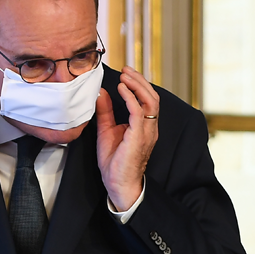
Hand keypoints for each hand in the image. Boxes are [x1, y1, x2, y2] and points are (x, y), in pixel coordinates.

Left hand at [96, 66, 158, 210]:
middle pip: (152, 96)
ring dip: (137, 85)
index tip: (126, 73)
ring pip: (150, 101)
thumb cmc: (114, 161)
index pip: (147, 99)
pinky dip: (130, 98)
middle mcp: (149, 127)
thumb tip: (102, 93)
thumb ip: (106, 111)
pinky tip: (121, 89)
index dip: (138, 83)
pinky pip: (138, 112)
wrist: (117, 183)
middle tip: (126, 69)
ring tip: (125, 75)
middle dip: (139, 80)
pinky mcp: (138, 137)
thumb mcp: (107, 130)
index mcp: (144, 125)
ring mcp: (146, 132)